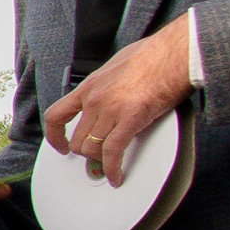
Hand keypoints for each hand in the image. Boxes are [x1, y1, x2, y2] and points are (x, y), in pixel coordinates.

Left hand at [43, 16, 190, 185]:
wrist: (174, 53)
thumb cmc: (154, 55)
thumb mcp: (118, 66)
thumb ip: (109, 83)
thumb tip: (112, 90)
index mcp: (90, 86)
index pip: (57, 115)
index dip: (55, 135)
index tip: (60, 145)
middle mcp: (95, 99)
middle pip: (78, 139)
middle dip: (86, 152)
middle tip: (97, 157)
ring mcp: (110, 110)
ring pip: (92, 149)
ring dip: (100, 161)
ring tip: (109, 165)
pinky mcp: (130, 119)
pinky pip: (112, 152)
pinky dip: (112, 169)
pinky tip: (116, 176)